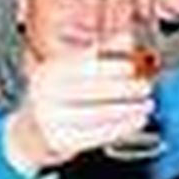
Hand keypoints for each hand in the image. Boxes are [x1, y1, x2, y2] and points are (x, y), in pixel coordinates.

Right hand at [4, 56, 153, 171]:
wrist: (30, 132)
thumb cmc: (58, 97)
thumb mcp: (73, 71)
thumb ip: (101, 53)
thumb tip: (127, 37)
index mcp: (51, 70)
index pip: (83, 65)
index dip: (110, 66)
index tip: (132, 66)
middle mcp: (46, 93)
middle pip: (92, 89)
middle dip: (125, 88)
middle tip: (146, 86)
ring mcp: (50, 118)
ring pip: (97, 113)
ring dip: (128, 110)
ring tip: (147, 105)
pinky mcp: (60, 141)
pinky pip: (97, 135)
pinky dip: (121, 128)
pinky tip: (137, 121)